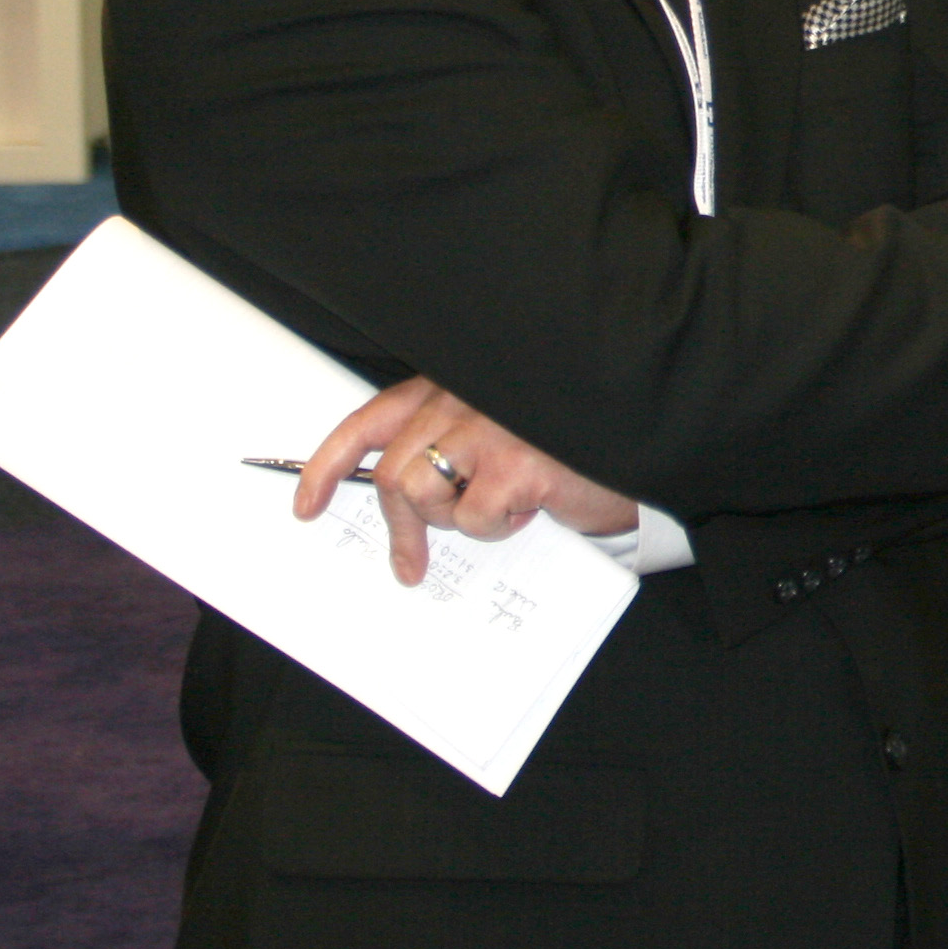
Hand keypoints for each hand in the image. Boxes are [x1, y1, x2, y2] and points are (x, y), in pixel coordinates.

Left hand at [295, 375, 641, 585]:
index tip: (306, 505)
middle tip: (408, 563)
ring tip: (494, 510)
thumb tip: (398, 499)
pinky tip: (531, 506)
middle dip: (398, 527)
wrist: (641, 436)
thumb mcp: (498, 430)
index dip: (328, 465)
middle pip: (393, 473)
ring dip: (451, 520)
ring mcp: (489, 427)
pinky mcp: (516, 464)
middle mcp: (464, 397)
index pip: (369, 420)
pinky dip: (497, 526)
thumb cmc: (568, 439)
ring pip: (421, 494)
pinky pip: (472, 517)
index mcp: (451, 385)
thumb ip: (449, 445)